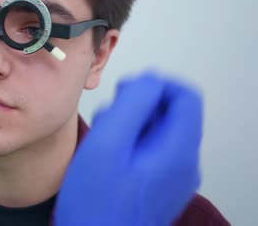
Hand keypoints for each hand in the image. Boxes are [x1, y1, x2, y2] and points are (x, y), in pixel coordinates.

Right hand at [54, 72, 202, 225]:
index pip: (186, 95)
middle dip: (138, 105)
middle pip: (172, 113)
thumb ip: (132, 104)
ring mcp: (172, 178)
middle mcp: (183, 164)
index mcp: (178, 150)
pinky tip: (107, 155)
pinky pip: (152, 151)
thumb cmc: (96, 202)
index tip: (127, 91)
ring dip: (131, 124)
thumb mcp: (108, 142)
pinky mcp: (158, 186)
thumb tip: (148, 79)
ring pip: (159, 131)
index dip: (154, 84)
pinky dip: (130, 143)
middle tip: (110, 116)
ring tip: (104, 138)